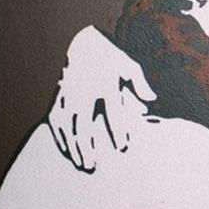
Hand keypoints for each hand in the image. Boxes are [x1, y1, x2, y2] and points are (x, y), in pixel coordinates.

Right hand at [48, 26, 156, 171]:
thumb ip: (140, 84)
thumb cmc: (112, 59)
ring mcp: (68, 93)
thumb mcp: (129, 66)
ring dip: (73, 145)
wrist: (85, 43)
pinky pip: (55, 118)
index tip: (122, 147)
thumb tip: (152, 99)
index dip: (117, 129)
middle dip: (88, 145)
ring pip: (68, 124)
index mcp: (105, 83)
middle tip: (94, 166)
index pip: (112, 110)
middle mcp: (84, 89)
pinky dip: (60, 135)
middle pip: (84, 122)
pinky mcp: (58, 95)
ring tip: (82, 164)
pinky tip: (66, 150)